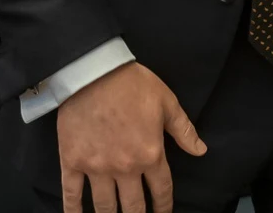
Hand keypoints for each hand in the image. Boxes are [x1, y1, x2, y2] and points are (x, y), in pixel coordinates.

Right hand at [56, 62, 205, 212]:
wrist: (94, 73)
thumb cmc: (134, 85)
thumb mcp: (168, 104)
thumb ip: (184, 131)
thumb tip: (200, 151)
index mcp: (151, 154)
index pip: (161, 190)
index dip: (164, 207)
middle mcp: (124, 168)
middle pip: (133, 205)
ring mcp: (96, 167)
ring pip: (104, 205)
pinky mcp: (72, 162)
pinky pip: (71, 193)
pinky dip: (74, 210)